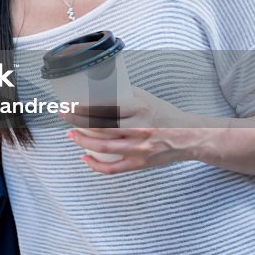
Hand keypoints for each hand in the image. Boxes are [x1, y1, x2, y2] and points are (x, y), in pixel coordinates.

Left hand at [59, 84, 210, 173]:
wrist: (191, 136)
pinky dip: (97, 165)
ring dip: (83, 142)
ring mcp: (141, 148)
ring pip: (105, 148)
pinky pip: (115, 168)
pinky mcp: (142, 163)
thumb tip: (96, 86)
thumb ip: (123, 93)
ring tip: (70, 135)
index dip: (84, 108)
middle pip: (101, 127)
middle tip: (64, 115)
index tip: (70, 104)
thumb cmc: (164, 114)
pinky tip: (84, 159)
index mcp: (140, 109)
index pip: (106, 108)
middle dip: (77, 122)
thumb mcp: (145, 98)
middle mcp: (140, 129)